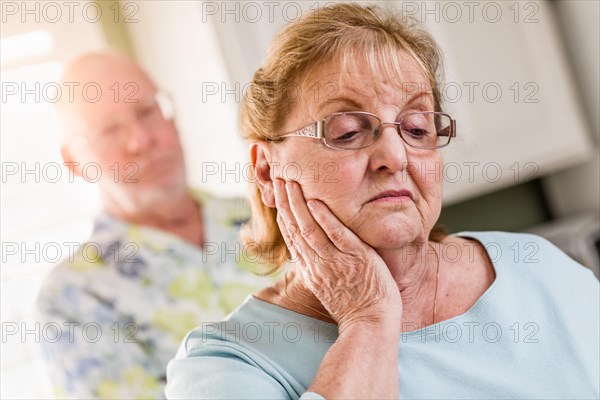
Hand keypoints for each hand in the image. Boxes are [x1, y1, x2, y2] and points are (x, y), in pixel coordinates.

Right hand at [273, 178, 401, 329]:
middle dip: (286, 203)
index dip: (284, 216)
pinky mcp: (356, 258)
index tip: (277, 198)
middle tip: (279, 179)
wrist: (371, 325)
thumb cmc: (355, 308)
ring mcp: (336, 261)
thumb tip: (313, 254)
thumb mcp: (328, 288)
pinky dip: (324, 218)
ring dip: (299, 204)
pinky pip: (337, 235)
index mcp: (310, 271)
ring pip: (310, 229)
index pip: (292, 239)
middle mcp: (317, 264)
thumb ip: (319, 268)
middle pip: (295, 229)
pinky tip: (315, 202)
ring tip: (290, 182)